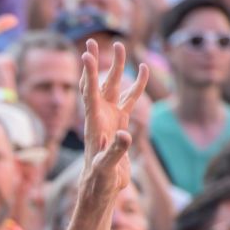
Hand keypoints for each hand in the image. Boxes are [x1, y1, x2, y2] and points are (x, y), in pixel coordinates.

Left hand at [79, 40, 148, 197]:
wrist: (101, 189)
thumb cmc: (100, 180)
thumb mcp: (107, 167)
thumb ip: (115, 150)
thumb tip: (125, 135)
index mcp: (93, 125)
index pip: (89, 94)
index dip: (89, 74)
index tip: (86, 54)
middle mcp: (99, 117)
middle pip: (98, 84)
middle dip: (97, 63)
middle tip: (94, 40)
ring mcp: (109, 118)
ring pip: (113, 87)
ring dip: (117, 67)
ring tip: (121, 44)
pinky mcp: (119, 123)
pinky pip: (128, 99)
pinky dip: (136, 85)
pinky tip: (144, 70)